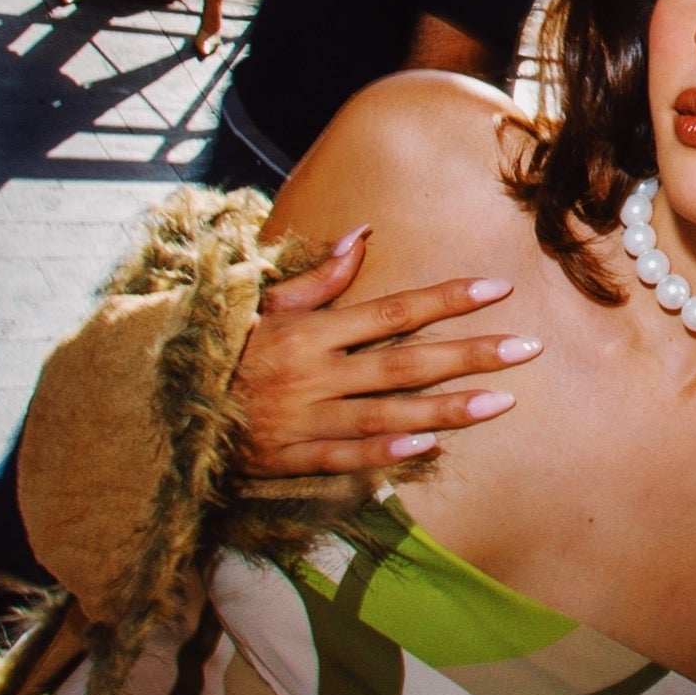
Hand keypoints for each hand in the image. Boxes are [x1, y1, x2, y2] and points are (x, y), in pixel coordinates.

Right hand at [236, 228, 542, 477]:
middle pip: (405, 363)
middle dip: (468, 354)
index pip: (392, 310)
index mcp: (312, 331)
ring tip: (501, 402)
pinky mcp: (293, 457)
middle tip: (525, 348)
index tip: (496, 289)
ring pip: (388, 414)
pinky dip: (386, 455)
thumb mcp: (265, 304)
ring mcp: (307, 418)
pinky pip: (346, 458)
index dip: (445, 300)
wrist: (170, 405)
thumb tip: (362, 236)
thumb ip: (319, 278)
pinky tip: (430, 448)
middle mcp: (316, 373)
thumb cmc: (225, 348)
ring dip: (447, 408)